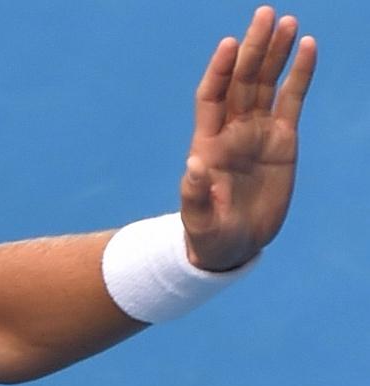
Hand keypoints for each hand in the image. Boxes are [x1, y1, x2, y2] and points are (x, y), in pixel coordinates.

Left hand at [181, 5, 315, 270]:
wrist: (233, 246)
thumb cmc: (209, 235)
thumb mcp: (199, 221)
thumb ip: (195, 195)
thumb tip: (193, 168)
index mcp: (208, 145)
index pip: (211, 98)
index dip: (218, 71)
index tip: (228, 44)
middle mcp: (232, 131)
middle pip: (242, 81)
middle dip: (252, 49)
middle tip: (264, 13)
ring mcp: (257, 132)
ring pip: (266, 83)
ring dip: (275, 53)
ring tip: (288, 21)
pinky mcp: (282, 139)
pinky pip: (292, 99)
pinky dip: (300, 74)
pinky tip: (308, 46)